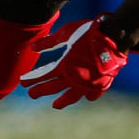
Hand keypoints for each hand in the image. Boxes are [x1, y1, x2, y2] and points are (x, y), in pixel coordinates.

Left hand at [20, 15, 138, 108]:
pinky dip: (87, 95)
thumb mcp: (66, 33)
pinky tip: (86, 97)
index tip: (23, 82)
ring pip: (72, 97)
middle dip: (41, 91)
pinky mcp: (101, 84)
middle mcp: (75, 78)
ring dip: (62, 101)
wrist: (115, 37)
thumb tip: (32, 47)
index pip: (44, 76)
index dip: (33, 79)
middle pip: (54, 88)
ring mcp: (88, 84)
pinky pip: (92, 94)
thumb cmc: (89, 32)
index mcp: (65, 66)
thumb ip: (49, 42)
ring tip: (55, 105)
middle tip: (32, 94)